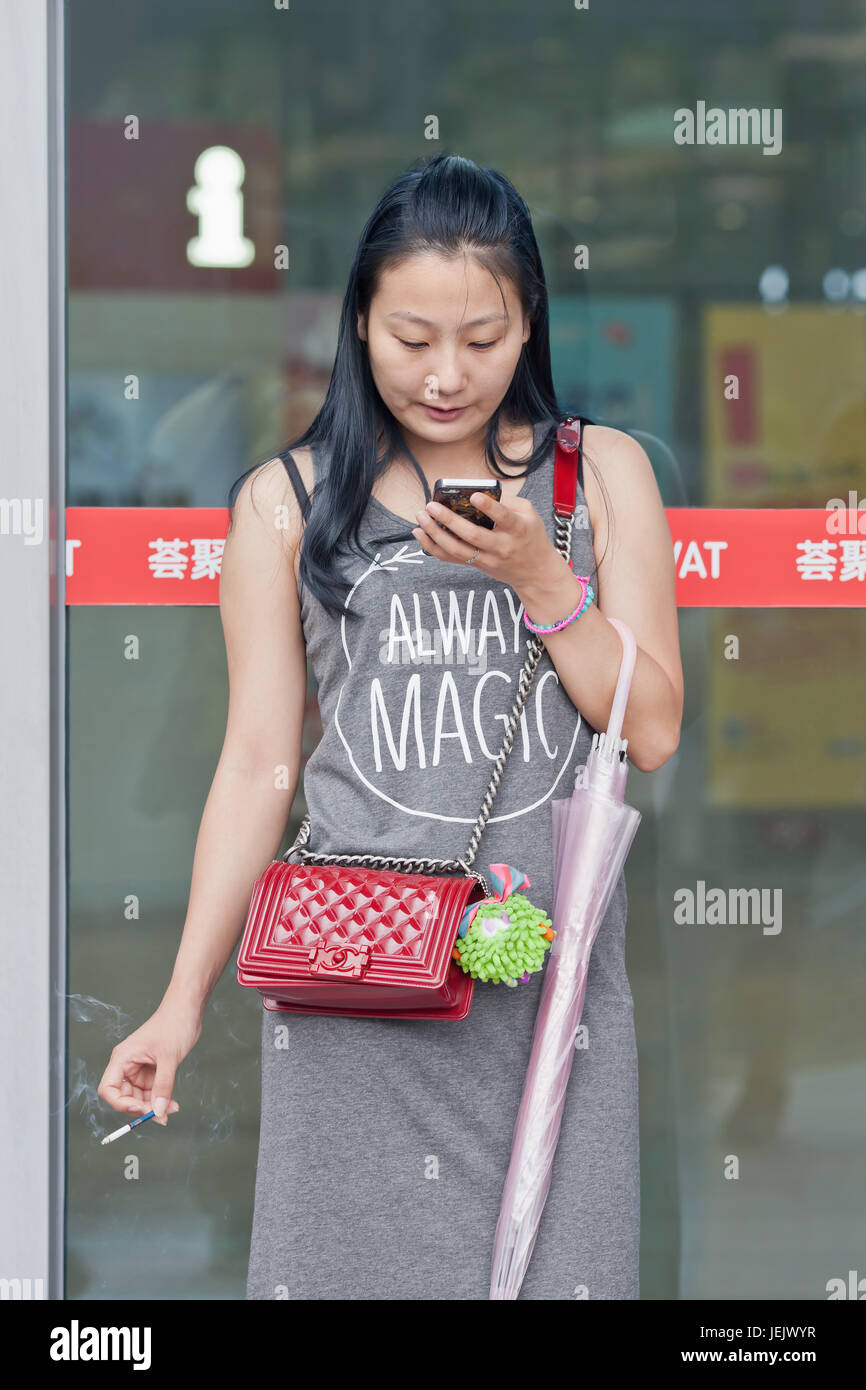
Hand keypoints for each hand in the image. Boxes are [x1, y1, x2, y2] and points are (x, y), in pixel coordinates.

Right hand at [97, 999, 201, 1126]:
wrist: (188, 1010)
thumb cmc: (174, 1024)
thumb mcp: (169, 1057)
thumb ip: (163, 1086)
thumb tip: (158, 1112)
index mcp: (122, 1058)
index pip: (108, 1089)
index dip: (120, 1104)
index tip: (140, 1109)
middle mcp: (127, 1065)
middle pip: (125, 1097)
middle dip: (141, 1108)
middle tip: (161, 1116)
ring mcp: (140, 1069)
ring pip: (140, 1097)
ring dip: (154, 1107)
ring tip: (172, 1109)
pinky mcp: (153, 1070)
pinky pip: (152, 1092)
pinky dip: (160, 1100)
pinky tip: (172, 1104)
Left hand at [411, 491, 564, 593]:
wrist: (536, 572)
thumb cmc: (531, 537)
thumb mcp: (529, 514)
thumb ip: (506, 501)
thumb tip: (477, 489)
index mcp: (517, 529)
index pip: (503, 517)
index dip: (489, 507)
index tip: (474, 496)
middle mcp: (501, 546)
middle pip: (472, 536)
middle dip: (449, 520)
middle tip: (432, 506)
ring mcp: (487, 559)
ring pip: (457, 550)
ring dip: (436, 534)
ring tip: (422, 517)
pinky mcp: (477, 565)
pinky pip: (451, 558)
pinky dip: (433, 547)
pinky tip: (420, 533)